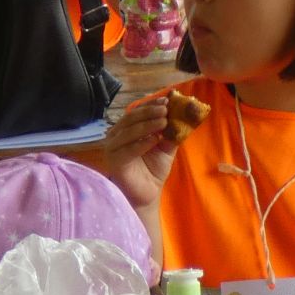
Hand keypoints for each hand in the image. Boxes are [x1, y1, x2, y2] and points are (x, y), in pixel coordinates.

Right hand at [102, 93, 179, 208]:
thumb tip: (182, 115)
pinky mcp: (114, 161)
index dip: (151, 105)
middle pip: (131, 119)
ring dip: (147, 125)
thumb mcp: (165, 147)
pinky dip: (142, 143)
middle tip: (165, 109)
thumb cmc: (153, 169)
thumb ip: (171, 132)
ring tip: (164, 122)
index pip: (137, 112)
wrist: (148, 193)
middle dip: (150, 112)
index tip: (167, 100)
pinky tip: (155, 139)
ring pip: (129, 132)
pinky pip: (128, 150)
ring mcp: (112, 148)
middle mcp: (116, 135)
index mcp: (126, 129)